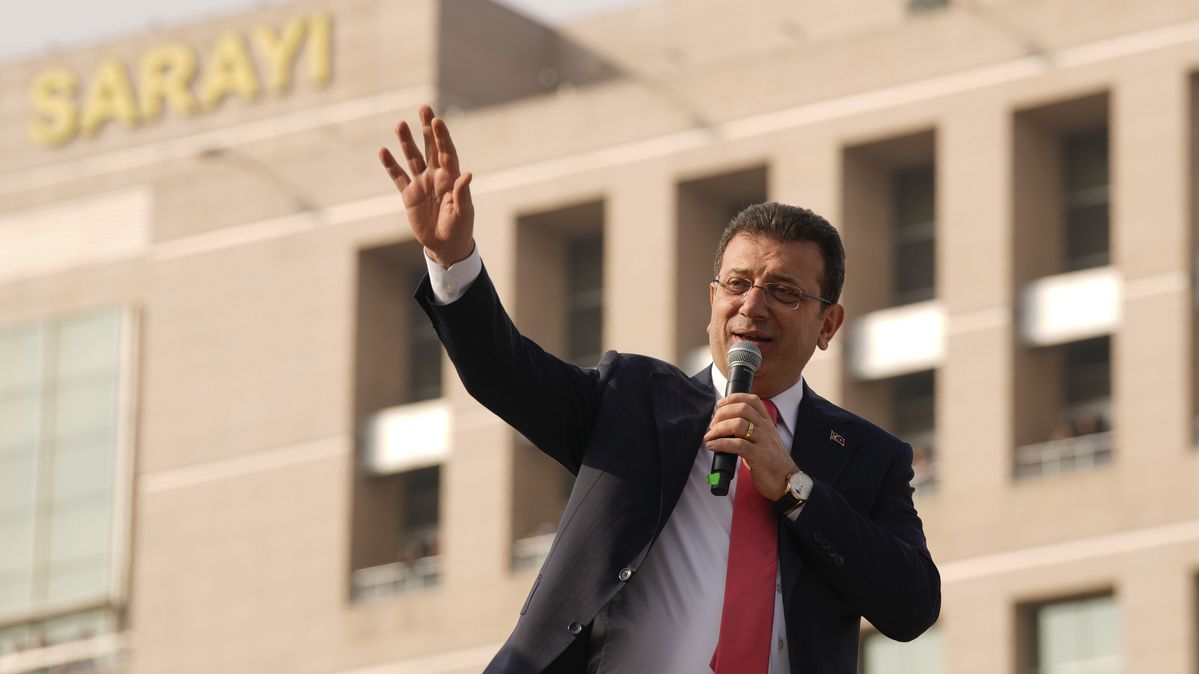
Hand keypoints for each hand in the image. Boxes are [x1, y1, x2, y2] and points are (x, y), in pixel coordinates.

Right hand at [378, 105, 474, 267]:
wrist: (445, 245)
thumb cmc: (459, 228)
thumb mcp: (463, 213)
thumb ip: (462, 193)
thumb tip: (467, 174)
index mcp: (451, 178)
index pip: (447, 152)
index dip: (442, 137)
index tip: (437, 120)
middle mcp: (436, 176)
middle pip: (431, 148)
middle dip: (427, 129)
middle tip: (423, 108)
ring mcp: (422, 184)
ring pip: (412, 158)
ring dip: (406, 142)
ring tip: (400, 124)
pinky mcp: (409, 195)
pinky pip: (398, 177)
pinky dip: (391, 165)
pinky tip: (383, 151)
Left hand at [703, 393, 798, 500]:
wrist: (787, 480)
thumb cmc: (771, 461)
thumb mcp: (764, 439)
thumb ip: (750, 429)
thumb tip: (725, 425)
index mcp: (766, 422)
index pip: (752, 400)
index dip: (733, 398)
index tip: (720, 404)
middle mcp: (765, 428)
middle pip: (742, 409)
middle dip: (722, 414)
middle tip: (712, 425)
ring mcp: (763, 441)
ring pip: (738, 424)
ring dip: (718, 428)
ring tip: (710, 436)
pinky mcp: (759, 456)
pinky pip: (737, 445)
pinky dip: (721, 444)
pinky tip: (713, 446)